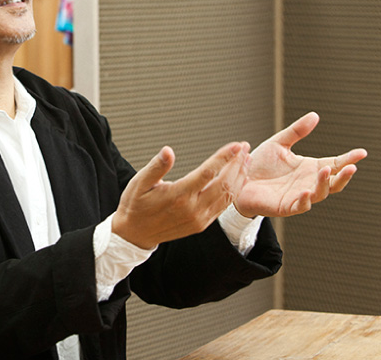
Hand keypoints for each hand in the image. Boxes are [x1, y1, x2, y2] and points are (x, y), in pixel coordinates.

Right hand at [113, 141, 250, 248]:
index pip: (208, 172)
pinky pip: (223, 207)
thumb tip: (168, 151)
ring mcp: (199, 219)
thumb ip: (156, 166)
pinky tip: (237, 180)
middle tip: (245, 149)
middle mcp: (192, 209)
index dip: (224, 157)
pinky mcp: (202, 224)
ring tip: (245, 161)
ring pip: (228, 197)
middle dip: (237, 164)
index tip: (236, 145)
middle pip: (224, 184)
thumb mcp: (139, 183)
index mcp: (178, 196)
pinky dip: (234, 192)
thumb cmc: (135, 205)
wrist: (135, 234)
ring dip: (240, 178)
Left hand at [233, 112, 366, 217]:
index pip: (335, 164)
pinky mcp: (285, 206)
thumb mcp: (279, 143)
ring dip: (324, 184)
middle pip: (334, 183)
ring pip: (320, 194)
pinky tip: (306, 192)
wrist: (238, 179)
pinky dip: (305, 200)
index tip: (362, 152)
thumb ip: (297, 132)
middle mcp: (308, 183)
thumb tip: (315, 115)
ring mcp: (299, 196)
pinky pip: (299, 206)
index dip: (348, 159)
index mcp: (309, 168)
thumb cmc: (260, 164)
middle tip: (351, 167)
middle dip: (344, 176)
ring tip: (325, 171)